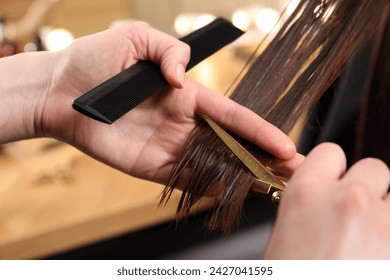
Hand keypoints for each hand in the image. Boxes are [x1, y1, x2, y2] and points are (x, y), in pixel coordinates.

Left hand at [1, 23, 299, 183]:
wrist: (58, 91)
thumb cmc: (93, 61)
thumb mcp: (134, 39)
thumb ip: (168, 50)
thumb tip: (182, 76)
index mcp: (185, 95)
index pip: (231, 115)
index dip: (259, 130)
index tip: (286, 145)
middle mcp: (182, 123)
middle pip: (230, 144)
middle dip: (261, 158)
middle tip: (291, 172)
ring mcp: (167, 147)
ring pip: (212, 165)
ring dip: (240, 177)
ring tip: (271, 188)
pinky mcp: (149, 167)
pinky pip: (184, 180)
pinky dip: (207, 189)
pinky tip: (231, 196)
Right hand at [264, 143, 389, 258]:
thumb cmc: (291, 276)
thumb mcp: (283, 229)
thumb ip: (305, 201)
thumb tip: (319, 194)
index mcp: (307, 191)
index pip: (330, 151)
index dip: (331, 167)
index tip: (331, 180)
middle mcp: (346, 198)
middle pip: (371, 167)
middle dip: (363, 184)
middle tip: (350, 210)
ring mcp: (379, 220)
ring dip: (380, 207)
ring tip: (364, 231)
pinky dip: (387, 231)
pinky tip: (372, 248)